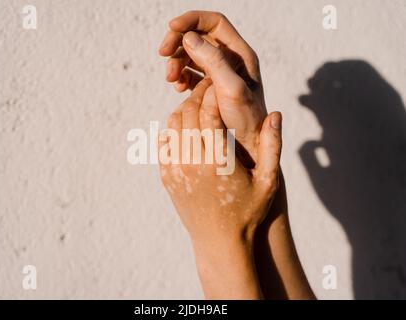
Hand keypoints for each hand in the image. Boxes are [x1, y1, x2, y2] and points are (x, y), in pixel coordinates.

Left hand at [158, 78, 281, 298]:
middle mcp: (191, 162)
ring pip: (173, 124)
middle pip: (188, 112)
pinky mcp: (167, 176)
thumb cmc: (248, 212)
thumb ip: (272, 147)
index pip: (209, 111)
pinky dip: (175, 128)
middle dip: (199, 94)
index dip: (214, 91)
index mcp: (217, 160)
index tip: (220, 81)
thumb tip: (275, 113)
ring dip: (186, 109)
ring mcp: (175, 169)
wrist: (220, 242)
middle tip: (210, 86)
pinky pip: (165, 141)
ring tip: (201, 105)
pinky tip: (190, 127)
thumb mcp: (268, 182)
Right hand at [159, 11, 266, 160]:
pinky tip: (178, 88)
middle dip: (178, 42)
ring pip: (191, 55)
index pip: (214, 23)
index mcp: (239, 54)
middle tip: (162, 54)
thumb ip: (212, 61)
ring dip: (176, 62)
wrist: (246, 148)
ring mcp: (218, 74)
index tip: (171, 27)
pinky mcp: (209, 88)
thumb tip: (188, 38)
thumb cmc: (244, 121)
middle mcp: (230, 61)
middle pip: (198, 36)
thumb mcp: (231, 88)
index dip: (191, 20)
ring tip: (171, 79)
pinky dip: (180, 76)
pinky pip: (190, 73)